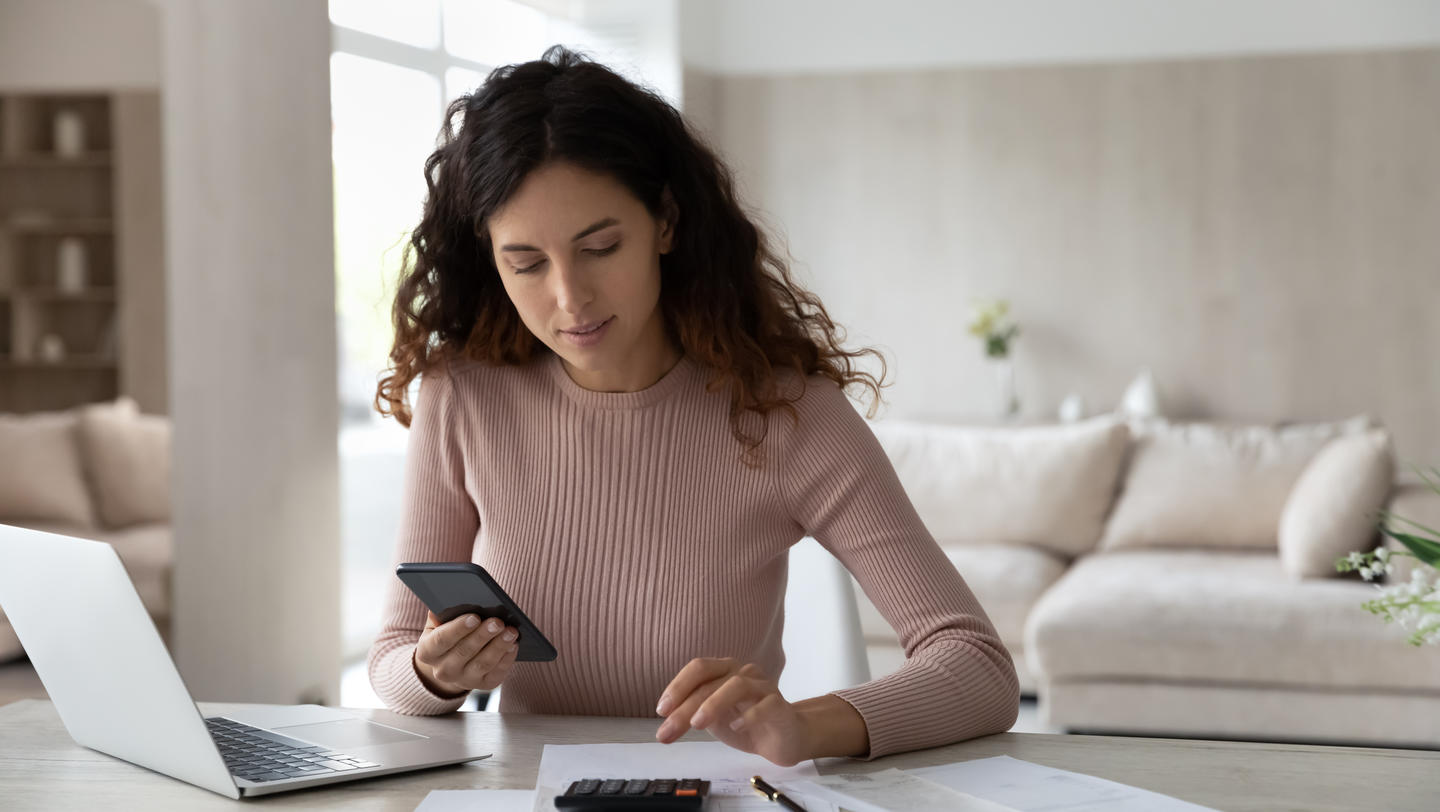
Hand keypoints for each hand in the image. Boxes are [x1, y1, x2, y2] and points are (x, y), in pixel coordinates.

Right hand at [413, 611, 519, 696]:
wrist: (452, 663)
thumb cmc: (448, 634)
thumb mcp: (439, 623)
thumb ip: (442, 613)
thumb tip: (448, 600)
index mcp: (427, 652)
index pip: (441, 640)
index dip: (458, 629)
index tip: (474, 617)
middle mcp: (443, 670)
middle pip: (464, 652)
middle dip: (483, 635)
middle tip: (498, 621)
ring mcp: (463, 680)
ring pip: (482, 664)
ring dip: (499, 646)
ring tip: (511, 631)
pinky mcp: (483, 685)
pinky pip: (497, 673)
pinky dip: (507, 658)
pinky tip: (513, 645)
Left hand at [653, 658, 811, 766]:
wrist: (785, 739)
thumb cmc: (746, 724)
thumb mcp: (713, 719)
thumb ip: (692, 714)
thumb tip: (665, 721)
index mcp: (725, 671)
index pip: (698, 668)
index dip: (677, 686)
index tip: (661, 710)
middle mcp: (744, 672)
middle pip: (710, 681)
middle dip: (685, 706)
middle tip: (668, 731)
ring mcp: (763, 687)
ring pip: (737, 685)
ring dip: (713, 704)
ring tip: (697, 725)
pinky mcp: (780, 705)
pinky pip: (765, 705)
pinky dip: (748, 716)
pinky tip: (735, 728)